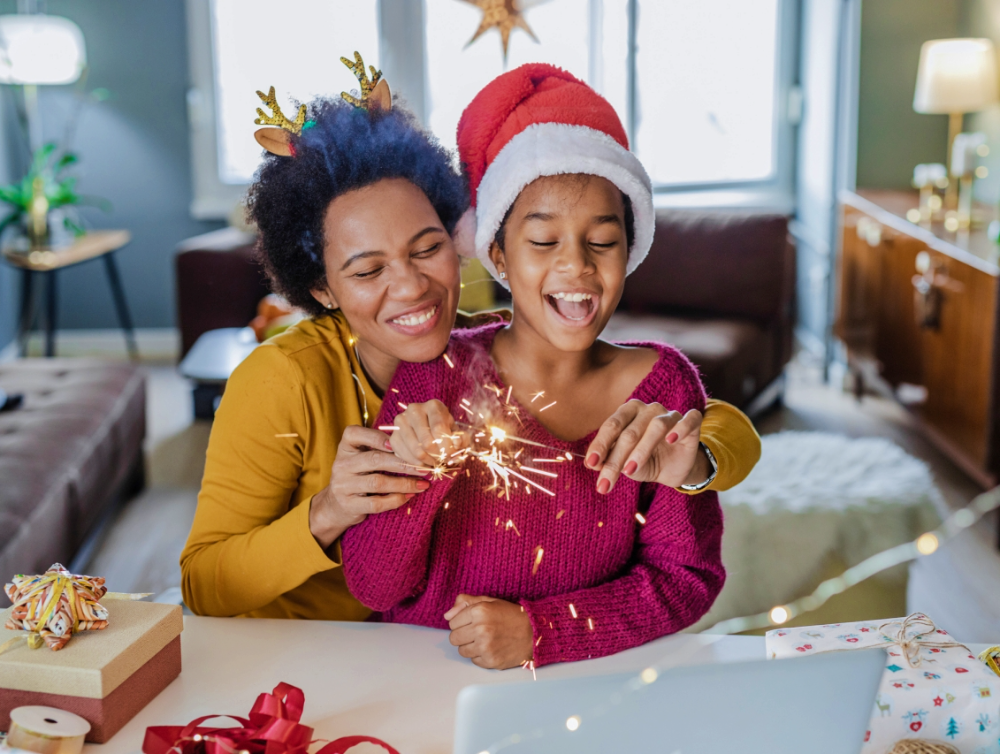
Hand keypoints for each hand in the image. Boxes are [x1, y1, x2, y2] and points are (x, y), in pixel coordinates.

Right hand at [309, 425, 430, 548]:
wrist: (337, 504)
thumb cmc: (359, 474)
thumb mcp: (362, 456)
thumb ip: (381, 448)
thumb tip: (416, 445)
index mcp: (345, 447)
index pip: (355, 434)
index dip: (378, 437)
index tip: (402, 441)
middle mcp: (341, 464)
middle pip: (374, 459)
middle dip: (403, 463)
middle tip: (424, 467)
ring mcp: (343, 485)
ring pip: (377, 483)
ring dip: (404, 483)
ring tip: (423, 484)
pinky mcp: (349, 505)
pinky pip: (376, 503)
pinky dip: (396, 500)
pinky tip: (410, 496)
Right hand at [390, 399, 464, 468]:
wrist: (427, 426)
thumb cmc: (444, 429)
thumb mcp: (456, 431)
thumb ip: (461, 439)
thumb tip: (456, 444)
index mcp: (433, 406)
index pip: (439, 429)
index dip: (447, 447)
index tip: (452, 456)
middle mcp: (414, 410)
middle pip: (427, 442)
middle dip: (438, 457)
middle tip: (443, 462)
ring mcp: (401, 421)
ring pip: (416, 451)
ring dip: (428, 462)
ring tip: (435, 462)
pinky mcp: (393, 435)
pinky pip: (404, 455)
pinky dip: (416, 463)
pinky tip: (424, 461)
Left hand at [444, 594, 533, 669]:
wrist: (534, 633)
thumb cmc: (512, 616)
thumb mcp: (490, 601)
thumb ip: (465, 603)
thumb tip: (447, 615)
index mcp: (479, 611)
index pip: (452, 622)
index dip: (461, 622)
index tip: (471, 622)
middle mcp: (481, 629)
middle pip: (453, 638)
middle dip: (462, 635)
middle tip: (476, 632)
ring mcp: (486, 647)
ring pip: (461, 651)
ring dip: (470, 646)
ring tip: (484, 640)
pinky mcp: (490, 661)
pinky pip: (473, 661)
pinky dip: (479, 656)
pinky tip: (490, 648)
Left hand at [584, 400, 707, 493]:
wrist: (673, 469)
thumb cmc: (644, 461)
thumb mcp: (624, 463)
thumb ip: (608, 460)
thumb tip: (592, 463)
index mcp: (627, 412)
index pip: (612, 426)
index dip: (600, 445)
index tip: (592, 464)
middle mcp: (648, 409)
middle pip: (630, 431)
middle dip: (616, 459)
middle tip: (607, 481)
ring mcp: (670, 414)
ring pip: (656, 427)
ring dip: (641, 450)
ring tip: (630, 471)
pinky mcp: (691, 423)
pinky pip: (689, 420)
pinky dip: (680, 428)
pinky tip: (671, 440)